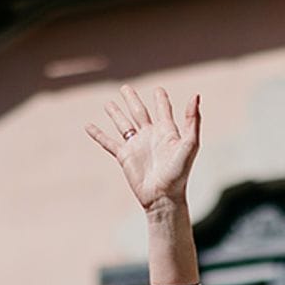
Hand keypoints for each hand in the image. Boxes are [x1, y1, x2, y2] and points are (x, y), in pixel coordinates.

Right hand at [85, 85, 199, 214]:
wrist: (163, 196)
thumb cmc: (179, 173)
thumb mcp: (190, 144)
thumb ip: (192, 120)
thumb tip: (196, 96)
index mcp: (167, 132)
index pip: (163, 110)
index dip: (161, 100)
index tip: (158, 90)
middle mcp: (150, 136)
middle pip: (139, 112)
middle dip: (132, 99)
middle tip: (125, 88)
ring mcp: (136, 146)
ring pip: (123, 124)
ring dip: (116, 113)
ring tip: (109, 103)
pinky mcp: (124, 156)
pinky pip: (108, 142)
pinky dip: (98, 134)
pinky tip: (88, 126)